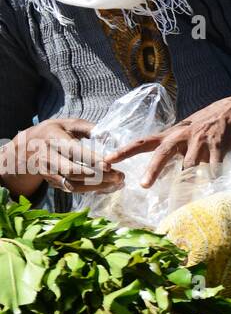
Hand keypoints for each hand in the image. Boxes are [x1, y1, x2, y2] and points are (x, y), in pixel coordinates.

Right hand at [1, 119, 123, 196]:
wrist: (26, 147)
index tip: (108, 164)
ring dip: (95, 185)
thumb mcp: (68, 124)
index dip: (90, 158)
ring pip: (71, 183)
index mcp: (53, 139)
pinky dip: (89, 189)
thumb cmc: (55, 132)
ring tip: (117, 182)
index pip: (72, 150)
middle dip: (96, 175)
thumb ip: (88, 128)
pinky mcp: (51, 182)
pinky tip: (107, 186)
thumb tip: (109, 134)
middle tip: (119, 175)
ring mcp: (48, 172)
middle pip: (71, 170)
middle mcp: (47, 157)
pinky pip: (70, 188)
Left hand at [104, 92, 230, 188]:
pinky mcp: (218, 144)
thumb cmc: (205, 124)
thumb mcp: (184, 132)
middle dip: (152, 169)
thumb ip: (171, 148)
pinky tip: (215, 176)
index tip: (107, 160)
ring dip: (191, 178)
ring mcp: (200, 140)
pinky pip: (213, 166)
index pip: (143, 142)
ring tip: (193, 188)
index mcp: (171, 134)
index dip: (124, 151)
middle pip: (162, 153)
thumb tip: (157, 172)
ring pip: (190, 165)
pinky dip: (213, 174)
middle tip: (143, 185)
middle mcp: (182, 136)